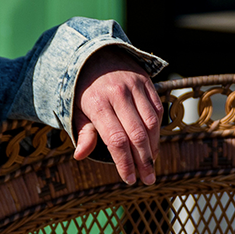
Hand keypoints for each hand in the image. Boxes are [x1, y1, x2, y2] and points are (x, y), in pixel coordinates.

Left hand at [74, 48, 162, 185]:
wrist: (95, 54)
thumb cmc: (84, 90)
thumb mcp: (77, 110)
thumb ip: (83, 133)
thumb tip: (80, 155)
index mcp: (97, 104)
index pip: (116, 140)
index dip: (125, 163)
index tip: (130, 179)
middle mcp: (118, 94)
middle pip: (137, 135)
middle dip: (144, 161)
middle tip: (148, 179)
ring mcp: (135, 86)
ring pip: (151, 123)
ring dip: (153, 147)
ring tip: (151, 164)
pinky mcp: (147, 82)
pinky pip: (157, 110)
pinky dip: (158, 130)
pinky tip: (153, 143)